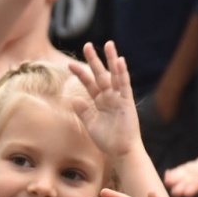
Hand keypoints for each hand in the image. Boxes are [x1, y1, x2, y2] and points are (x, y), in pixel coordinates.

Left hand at [69, 41, 137, 159]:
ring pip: (114, 75)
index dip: (80, 74)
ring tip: (108, 44)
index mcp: (100, 102)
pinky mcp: (127, 102)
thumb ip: (83, 112)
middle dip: (94, 60)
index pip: (89, 83)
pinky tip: (119, 61)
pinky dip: (122, 73)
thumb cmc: (108, 141)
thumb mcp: (92, 125)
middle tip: (87, 45)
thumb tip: (73, 99)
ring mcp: (119, 98)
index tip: (69, 64)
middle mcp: (110, 97)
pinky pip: (125, 85)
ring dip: (111, 60)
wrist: (121, 152)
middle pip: (101, 74)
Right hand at [164, 142, 197, 196]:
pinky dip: (179, 171)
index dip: (193, 184)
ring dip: (177, 176)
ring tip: (166, 182)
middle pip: (192, 172)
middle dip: (181, 181)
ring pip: (188, 169)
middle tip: (172, 190)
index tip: (184, 193)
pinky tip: (169, 175)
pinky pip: (188, 168)